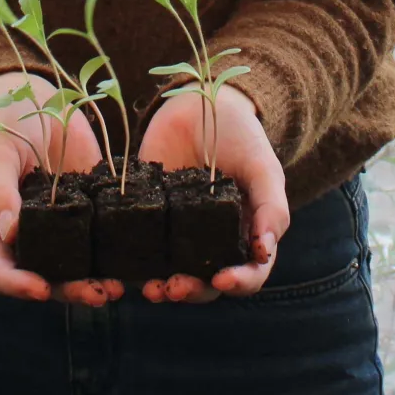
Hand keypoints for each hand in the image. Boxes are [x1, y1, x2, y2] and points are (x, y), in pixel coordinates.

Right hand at [0, 73, 117, 305]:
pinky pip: (101, 242)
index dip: (17, 285)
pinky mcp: (89, 217)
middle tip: (96, 294)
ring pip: (75, 270)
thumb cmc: (3, 129)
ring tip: (119, 286)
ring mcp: (59, 232)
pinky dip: (118, 255)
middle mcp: (25, 242)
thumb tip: (9, 233)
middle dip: (69, 291)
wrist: (39, 104)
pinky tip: (137, 258)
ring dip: (96, 282)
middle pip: (43, 279)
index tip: (40, 289)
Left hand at [133, 84, 288, 302]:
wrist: (199, 103)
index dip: (239, 282)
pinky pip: (141, 250)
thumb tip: (264, 252)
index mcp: (246, 235)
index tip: (222, 279)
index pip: (249, 273)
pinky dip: (133, 265)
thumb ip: (271, 206)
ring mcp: (179, 234)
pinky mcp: (148, 219)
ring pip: (173, 275)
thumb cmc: (240, 136)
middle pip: (206, 284)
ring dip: (163, 288)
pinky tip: (123, 269)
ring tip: (151, 288)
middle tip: (175, 287)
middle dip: (193, 291)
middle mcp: (212, 243)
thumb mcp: (262, 166)